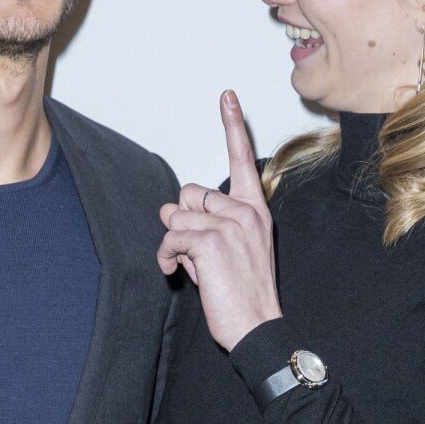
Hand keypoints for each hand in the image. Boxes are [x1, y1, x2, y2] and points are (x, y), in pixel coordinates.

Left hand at [157, 91, 282, 352]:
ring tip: (190, 267)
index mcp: (256, 210)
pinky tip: (177, 273)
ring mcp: (230, 225)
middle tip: (196, 254)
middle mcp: (246, 211)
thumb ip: (206, 225)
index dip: (232, 126)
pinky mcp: (210, 241)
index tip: (227, 96)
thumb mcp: (231, 252)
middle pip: (190, 193)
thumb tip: (170, 209)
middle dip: (182, 222)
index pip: (243, 160)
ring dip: (173, 244)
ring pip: (176, 216)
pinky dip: (166, 257)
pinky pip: (170, 237)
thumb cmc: (243, 294)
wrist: (257, 327)